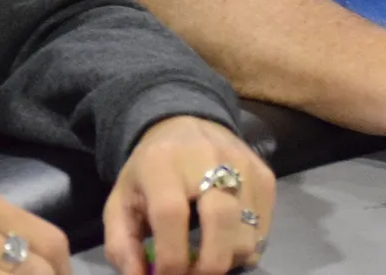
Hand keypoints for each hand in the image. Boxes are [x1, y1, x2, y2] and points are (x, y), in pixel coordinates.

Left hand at [103, 115, 274, 274]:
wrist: (186, 124)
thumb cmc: (149, 172)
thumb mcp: (120, 202)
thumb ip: (121, 245)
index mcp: (162, 164)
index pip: (171, 214)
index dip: (170, 257)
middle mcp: (208, 158)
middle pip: (220, 222)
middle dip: (208, 266)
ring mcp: (243, 165)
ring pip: (246, 234)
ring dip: (227, 260)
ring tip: (208, 258)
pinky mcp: (265, 176)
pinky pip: (263, 230)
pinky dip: (245, 248)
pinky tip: (225, 242)